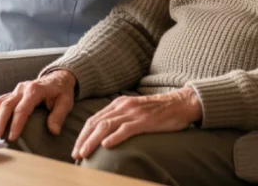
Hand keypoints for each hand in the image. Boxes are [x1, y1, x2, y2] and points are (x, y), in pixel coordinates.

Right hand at [0, 70, 76, 141]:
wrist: (58, 78)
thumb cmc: (61, 91)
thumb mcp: (66, 102)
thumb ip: (59, 115)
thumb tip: (53, 130)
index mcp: (35, 90)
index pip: (23, 108)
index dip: (16, 123)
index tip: (12, 137)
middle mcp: (22, 88)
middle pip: (7, 104)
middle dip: (0, 121)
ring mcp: (16, 90)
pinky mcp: (12, 93)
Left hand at [71, 87, 201, 160]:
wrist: (181, 103)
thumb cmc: (159, 110)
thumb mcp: (135, 110)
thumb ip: (121, 118)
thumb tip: (106, 135)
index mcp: (119, 103)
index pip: (94, 119)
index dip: (83, 134)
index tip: (76, 148)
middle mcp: (123, 106)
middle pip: (96, 122)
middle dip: (83, 139)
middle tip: (75, 154)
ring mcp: (134, 112)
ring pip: (106, 126)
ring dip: (92, 141)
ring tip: (84, 153)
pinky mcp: (145, 120)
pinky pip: (126, 129)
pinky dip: (114, 137)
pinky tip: (106, 146)